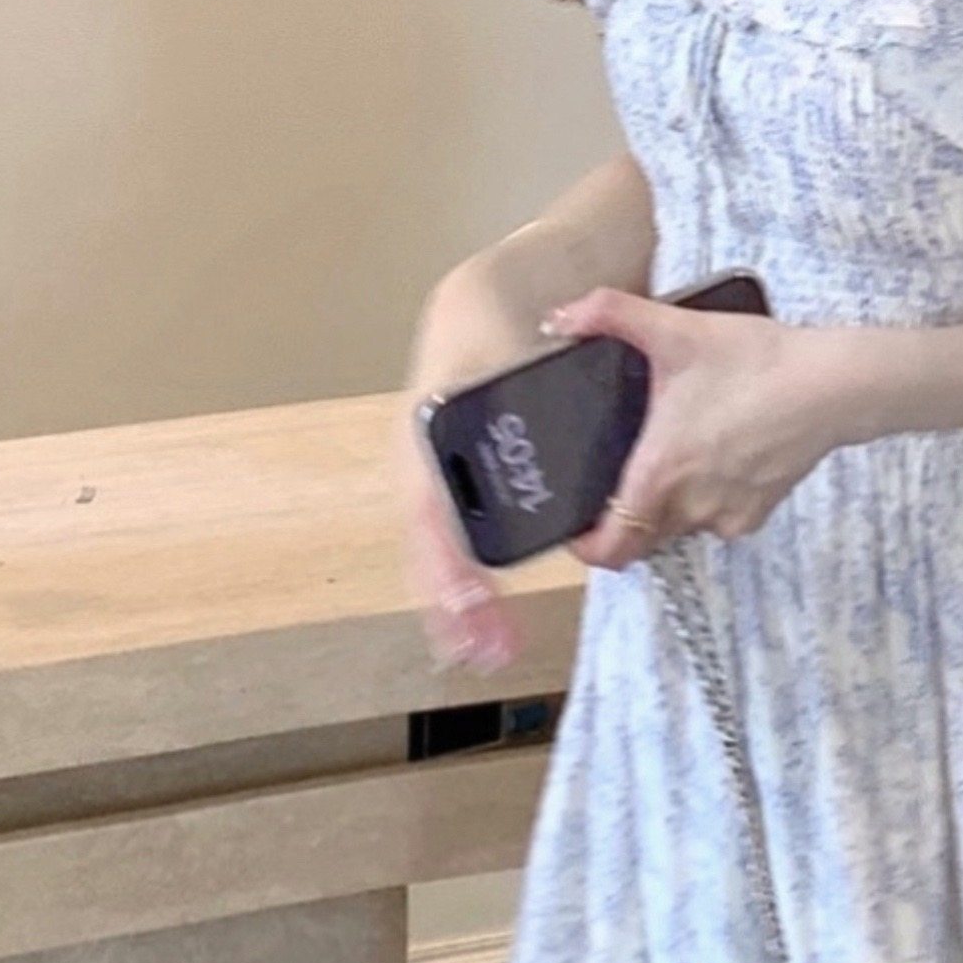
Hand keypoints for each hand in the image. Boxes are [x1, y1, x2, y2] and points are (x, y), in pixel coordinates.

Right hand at [403, 280, 539, 676]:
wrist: (480, 310)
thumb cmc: (492, 328)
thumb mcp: (503, 347)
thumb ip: (521, 378)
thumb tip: (543, 402)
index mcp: (425, 433)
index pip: (429, 508)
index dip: (448, 560)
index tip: (471, 602)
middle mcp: (420, 465)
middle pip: (427, 547)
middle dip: (453, 605)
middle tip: (484, 649)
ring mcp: (430, 484)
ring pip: (434, 557)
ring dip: (457, 611)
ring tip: (486, 652)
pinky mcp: (449, 496)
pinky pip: (448, 551)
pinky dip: (463, 594)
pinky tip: (484, 629)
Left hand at [544, 288, 852, 569]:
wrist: (829, 385)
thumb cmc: (754, 362)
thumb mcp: (676, 328)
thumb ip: (610, 314)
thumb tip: (560, 316)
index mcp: (660, 472)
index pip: (611, 546)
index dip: (586, 548)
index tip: (576, 529)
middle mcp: (690, 507)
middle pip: (642, 536)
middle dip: (626, 518)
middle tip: (618, 482)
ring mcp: (726, 516)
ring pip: (680, 527)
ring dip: (668, 506)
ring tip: (676, 459)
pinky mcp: (757, 514)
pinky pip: (717, 520)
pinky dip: (707, 501)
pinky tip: (718, 460)